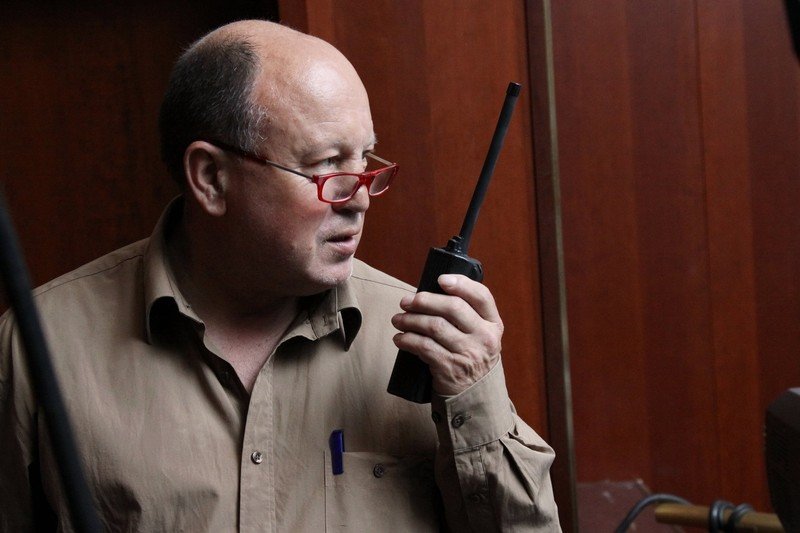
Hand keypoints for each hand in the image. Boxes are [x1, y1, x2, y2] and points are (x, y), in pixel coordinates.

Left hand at [391, 274, 503, 395]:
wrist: (475, 398)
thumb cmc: (471, 358)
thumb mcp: (480, 337)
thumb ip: (466, 316)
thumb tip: (429, 294)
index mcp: (494, 324)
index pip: (482, 296)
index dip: (461, 283)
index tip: (440, 279)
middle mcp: (485, 338)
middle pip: (453, 307)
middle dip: (424, 301)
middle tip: (406, 302)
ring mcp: (469, 354)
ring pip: (434, 326)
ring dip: (411, 320)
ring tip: (398, 319)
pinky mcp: (451, 369)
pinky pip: (424, 347)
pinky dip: (408, 340)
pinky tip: (400, 339)